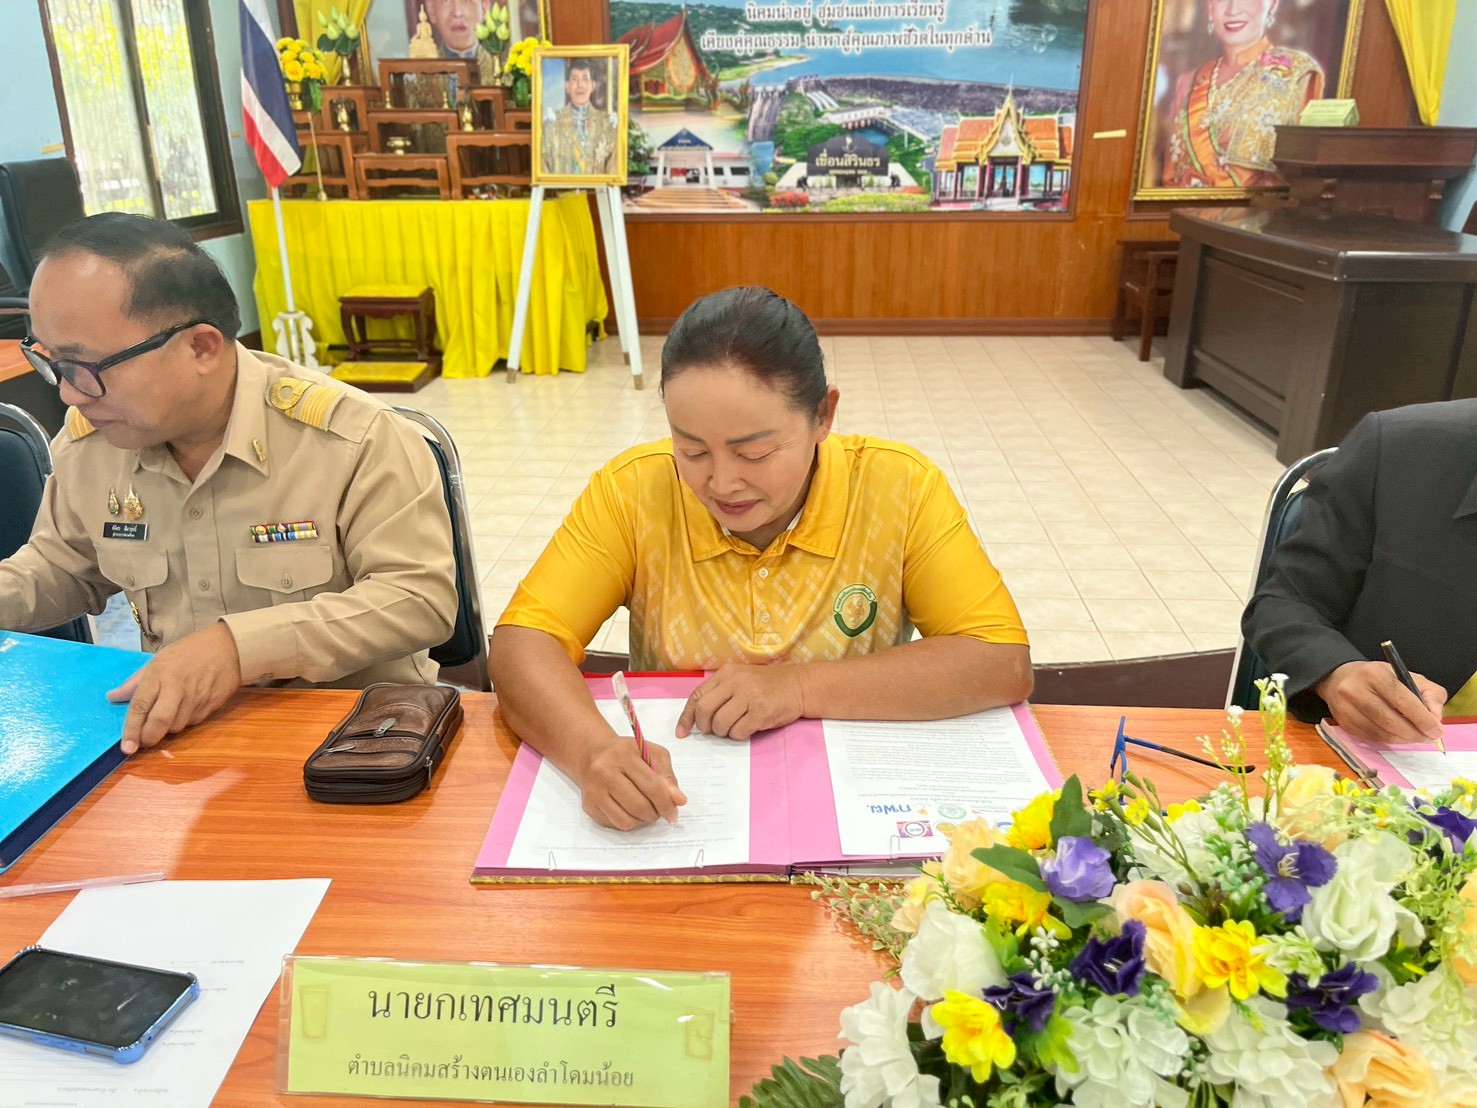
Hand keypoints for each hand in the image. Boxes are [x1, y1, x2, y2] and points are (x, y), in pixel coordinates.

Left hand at [107, 622, 242, 754]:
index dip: (131, 729)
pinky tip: (185, 710)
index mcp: (160, 674)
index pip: (141, 705)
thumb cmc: (189, 651)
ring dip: (168, 729)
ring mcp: (196, 698)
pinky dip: (184, 721)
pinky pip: (192, 722)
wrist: (229, 647)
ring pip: (177, 727)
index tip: (126, 747)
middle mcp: (177, 687)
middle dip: (149, 737)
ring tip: (167, 717)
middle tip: (144, 742)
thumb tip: (113, 697)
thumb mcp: (159, 659)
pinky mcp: (211, 705)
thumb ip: (135, 682)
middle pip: (160, 722)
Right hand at [575, 736, 685, 830]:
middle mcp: (604, 772)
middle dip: (655, 814)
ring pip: (626, 821)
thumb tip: (679, 800)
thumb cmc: (627, 753)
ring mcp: (593, 791)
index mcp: (623, 755)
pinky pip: (614, 824)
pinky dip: (628, 823)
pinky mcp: (588, 805)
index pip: (651, 786)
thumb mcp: (652, 754)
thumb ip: (667, 776)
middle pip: (639, 806)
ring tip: (646, 811)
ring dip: (642, 822)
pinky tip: (631, 811)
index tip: (674, 812)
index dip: (667, 803)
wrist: (592, 754)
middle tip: (659, 812)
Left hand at [675, 662, 806, 739]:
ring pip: (720, 723)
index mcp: (726, 673)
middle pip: (704, 710)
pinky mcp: (761, 711)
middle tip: (713, 731)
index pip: (697, 696)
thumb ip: (720, 692)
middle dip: (705, 727)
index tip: (682, 732)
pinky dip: (738, 735)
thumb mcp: (741, 679)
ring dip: (723, 732)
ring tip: (733, 728)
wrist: (799, 685)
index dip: (687, 717)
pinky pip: (738, 731)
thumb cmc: (767, 685)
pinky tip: (746, 729)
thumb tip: (697, 718)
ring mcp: (749, 696)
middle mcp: (736, 682)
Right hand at [1316, 660, 1445, 745]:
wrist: (1340, 678)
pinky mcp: (1344, 722)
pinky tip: (1398, 735)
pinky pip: (1372, 738)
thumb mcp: (1407, 676)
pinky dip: (1390, 740)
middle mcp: (1355, 690)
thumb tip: (1435, 717)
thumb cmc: (1379, 678)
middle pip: (1391, 720)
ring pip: (1382, 733)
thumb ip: (1430, 693)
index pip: (1402, 700)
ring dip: (1404, 739)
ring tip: (1415, 736)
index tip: (1437, 730)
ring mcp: (1346, 708)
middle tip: (1428, 737)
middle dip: (1415, 733)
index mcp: (1375, 674)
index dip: (1422, 718)